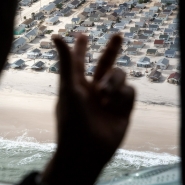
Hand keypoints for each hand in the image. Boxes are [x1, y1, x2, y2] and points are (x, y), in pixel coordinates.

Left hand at [41, 33, 134, 184]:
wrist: (87, 149)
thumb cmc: (72, 118)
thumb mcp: (68, 87)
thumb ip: (66, 62)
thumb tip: (55, 36)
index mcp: (77, 83)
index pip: (79, 61)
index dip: (80, 48)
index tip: (82, 36)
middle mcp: (94, 89)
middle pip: (106, 63)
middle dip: (112, 49)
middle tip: (118, 35)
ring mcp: (110, 98)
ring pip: (120, 76)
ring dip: (113, 82)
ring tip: (104, 96)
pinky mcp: (124, 109)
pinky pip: (130, 91)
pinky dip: (122, 96)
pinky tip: (113, 106)